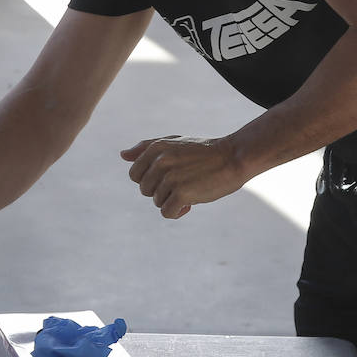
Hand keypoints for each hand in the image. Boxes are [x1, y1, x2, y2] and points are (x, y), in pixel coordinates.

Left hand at [121, 135, 246, 218]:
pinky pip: (167, 213)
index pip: (135, 175)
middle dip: (161, 191)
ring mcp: (170, 178)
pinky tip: (192, 202)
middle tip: (183, 182)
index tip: (170, 175)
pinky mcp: (181, 194)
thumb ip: (146, 148)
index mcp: (155, 148)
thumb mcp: (173, 143)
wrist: (233, 157)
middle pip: (144, 190)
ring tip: (191, 188)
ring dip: (172, 200)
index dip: (151, 180)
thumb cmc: (203, 152)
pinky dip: (178, 212)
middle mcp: (159, 162)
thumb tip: (122, 155)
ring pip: (156, 202)